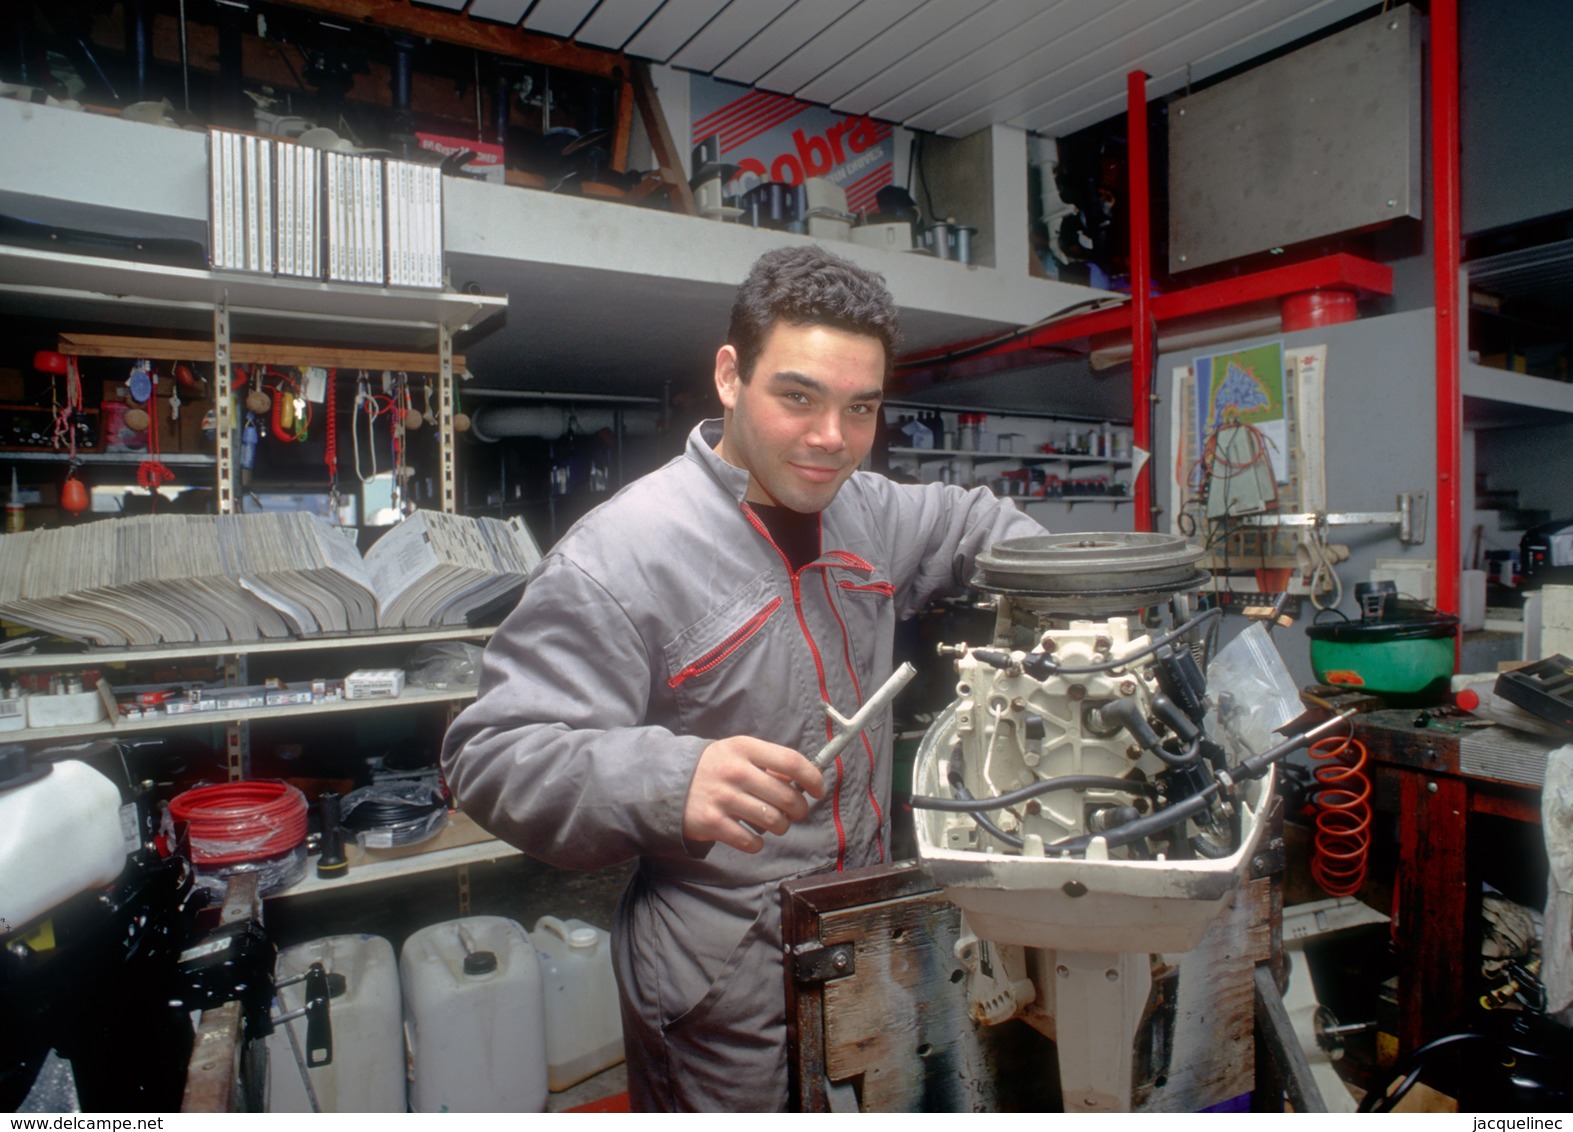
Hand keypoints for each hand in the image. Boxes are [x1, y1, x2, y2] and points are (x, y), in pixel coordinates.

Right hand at [683, 735, 825, 852]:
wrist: (665, 782)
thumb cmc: (713, 767)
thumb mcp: (738, 753)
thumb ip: (768, 763)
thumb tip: (800, 781)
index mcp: (745, 748)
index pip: (791, 761)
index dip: (812, 778)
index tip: (817, 789)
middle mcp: (735, 772)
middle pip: (787, 796)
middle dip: (799, 809)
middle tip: (795, 812)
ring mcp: (723, 798)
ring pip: (773, 821)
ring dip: (781, 826)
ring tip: (774, 823)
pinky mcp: (713, 823)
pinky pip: (751, 841)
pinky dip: (757, 843)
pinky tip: (751, 836)